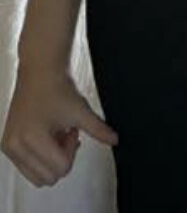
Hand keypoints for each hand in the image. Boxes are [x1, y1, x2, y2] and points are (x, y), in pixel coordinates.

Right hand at [1, 65, 118, 188]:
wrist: (40, 70)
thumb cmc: (57, 86)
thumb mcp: (81, 110)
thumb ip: (99, 129)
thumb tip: (114, 140)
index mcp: (32, 138)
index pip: (60, 168)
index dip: (72, 150)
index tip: (72, 130)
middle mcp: (16, 145)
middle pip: (49, 177)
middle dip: (62, 158)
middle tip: (65, 133)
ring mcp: (10, 146)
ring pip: (37, 177)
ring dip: (51, 160)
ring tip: (56, 135)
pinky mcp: (7, 144)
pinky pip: (27, 167)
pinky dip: (41, 157)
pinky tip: (47, 136)